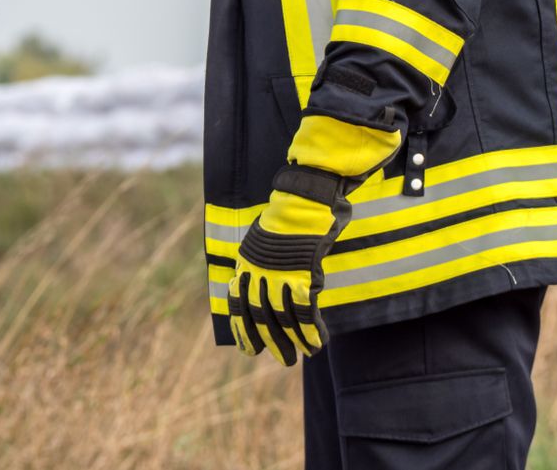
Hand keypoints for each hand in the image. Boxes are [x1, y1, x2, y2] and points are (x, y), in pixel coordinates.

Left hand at [228, 112, 401, 365]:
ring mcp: (278, 274)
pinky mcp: (301, 274)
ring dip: (293, 341)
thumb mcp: (264, 237)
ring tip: (302, 356)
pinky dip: (311, 330)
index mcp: (246, 262)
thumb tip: (264, 280)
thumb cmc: (290, 213)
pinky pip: (305, 311)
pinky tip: (317, 343)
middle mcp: (257, 271)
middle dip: (271, 341)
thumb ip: (263, 260)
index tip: (249, 349)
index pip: (240, 303)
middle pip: (261, 315)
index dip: (244, 328)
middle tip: (282, 360)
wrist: (305, 195)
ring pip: (283, 318)